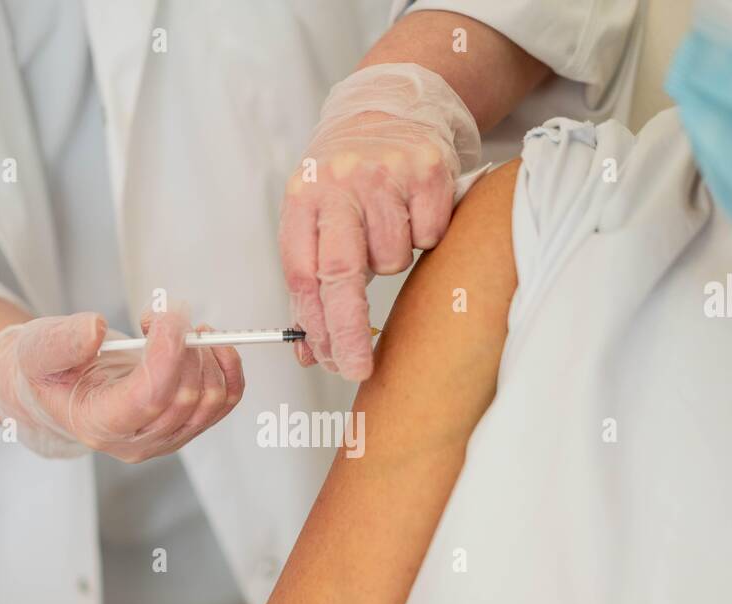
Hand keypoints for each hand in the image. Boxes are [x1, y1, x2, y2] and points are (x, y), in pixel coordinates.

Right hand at [0, 307, 243, 460]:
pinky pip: (226, 401)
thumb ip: (62, 341)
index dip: (167, 354)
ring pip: (211, 400)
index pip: (148, 397)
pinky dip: (228, 368)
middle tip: (168, 315)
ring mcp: (167, 437)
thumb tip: (96, 329)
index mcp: (98, 424)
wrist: (62, 387)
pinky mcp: (187, 425)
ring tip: (180, 326)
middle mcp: (137, 440)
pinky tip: (210, 344)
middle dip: (186, 347)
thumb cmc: (49, 369)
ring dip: (207, 354)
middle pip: (185, 398)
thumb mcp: (38, 349)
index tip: (168, 316)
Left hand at [279, 63, 479, 380]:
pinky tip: (412, 212)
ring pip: (392, 259)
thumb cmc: (346, 177)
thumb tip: (311, 351)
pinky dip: (424, 237)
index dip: (315, 327)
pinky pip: (428, 236)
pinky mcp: (427, 170)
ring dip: (392, 262)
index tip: (329, 362)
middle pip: (340, 274)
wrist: (390, 108)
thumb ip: (311, 283)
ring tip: (386, 230)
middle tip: (356, 367)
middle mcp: (338, 183)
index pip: (303, 275)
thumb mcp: (314, 218)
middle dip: (347, 330)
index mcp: (302, 198)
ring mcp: (384, 174)